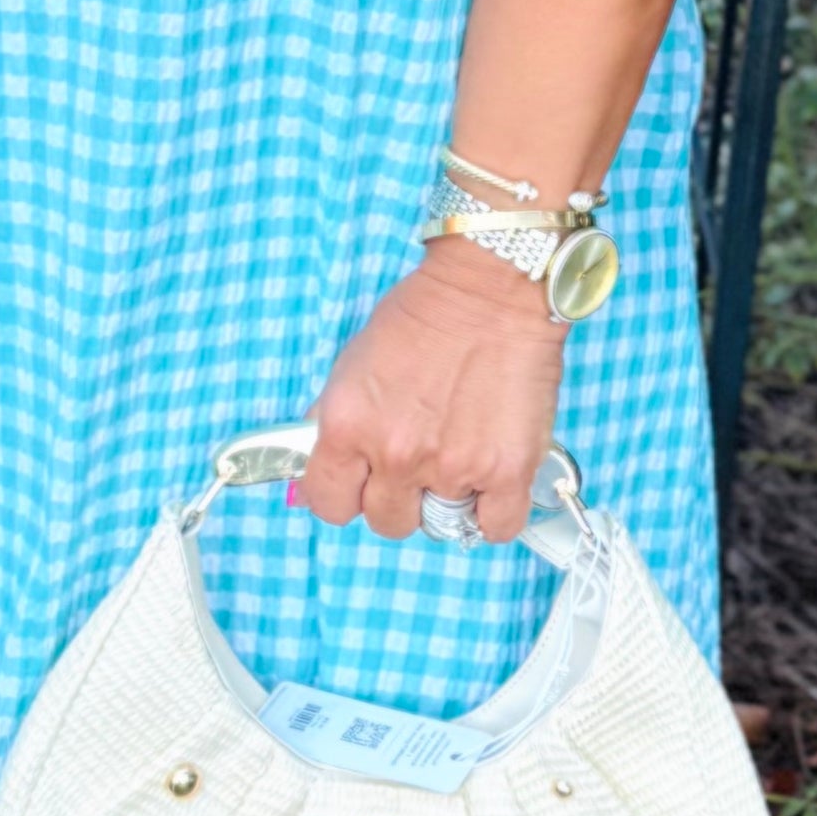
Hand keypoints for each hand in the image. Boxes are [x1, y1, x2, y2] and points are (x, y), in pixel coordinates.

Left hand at [297, 238, 563, 539]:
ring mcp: (452, 466)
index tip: (360, 485)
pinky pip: (496, 527)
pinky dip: (494, 512)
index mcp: (347, 427)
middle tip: (417, 461)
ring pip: (439, 525)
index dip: (345, 496)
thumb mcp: (351, 366)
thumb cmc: (422, 317)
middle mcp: (395, 454)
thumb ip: (331, 425)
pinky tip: (492, 481)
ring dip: (447, 500)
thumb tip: (309, 481)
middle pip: (385, 521)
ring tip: (460, 456)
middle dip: (399, 498)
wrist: (489, 288)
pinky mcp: (506, 470)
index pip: (328, 504)